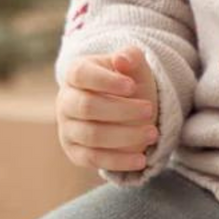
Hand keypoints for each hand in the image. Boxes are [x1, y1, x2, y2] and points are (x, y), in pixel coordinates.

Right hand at [56, 45, 159, 173]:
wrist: (128, 110)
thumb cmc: (130, 85)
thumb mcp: (135, 68)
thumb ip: (131, 57)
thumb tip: (121, 59)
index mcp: (76, 74)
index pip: (82, 75)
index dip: (106, 81)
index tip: (132, 86)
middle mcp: (66, 100)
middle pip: (87, 107)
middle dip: (121, 110)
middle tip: (149, 110)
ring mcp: (68, 128)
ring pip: (92, 135)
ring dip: (125, 136)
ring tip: (153, 134)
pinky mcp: (75, 152)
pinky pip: (93, 159)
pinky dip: (118, 161)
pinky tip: (141, 159)